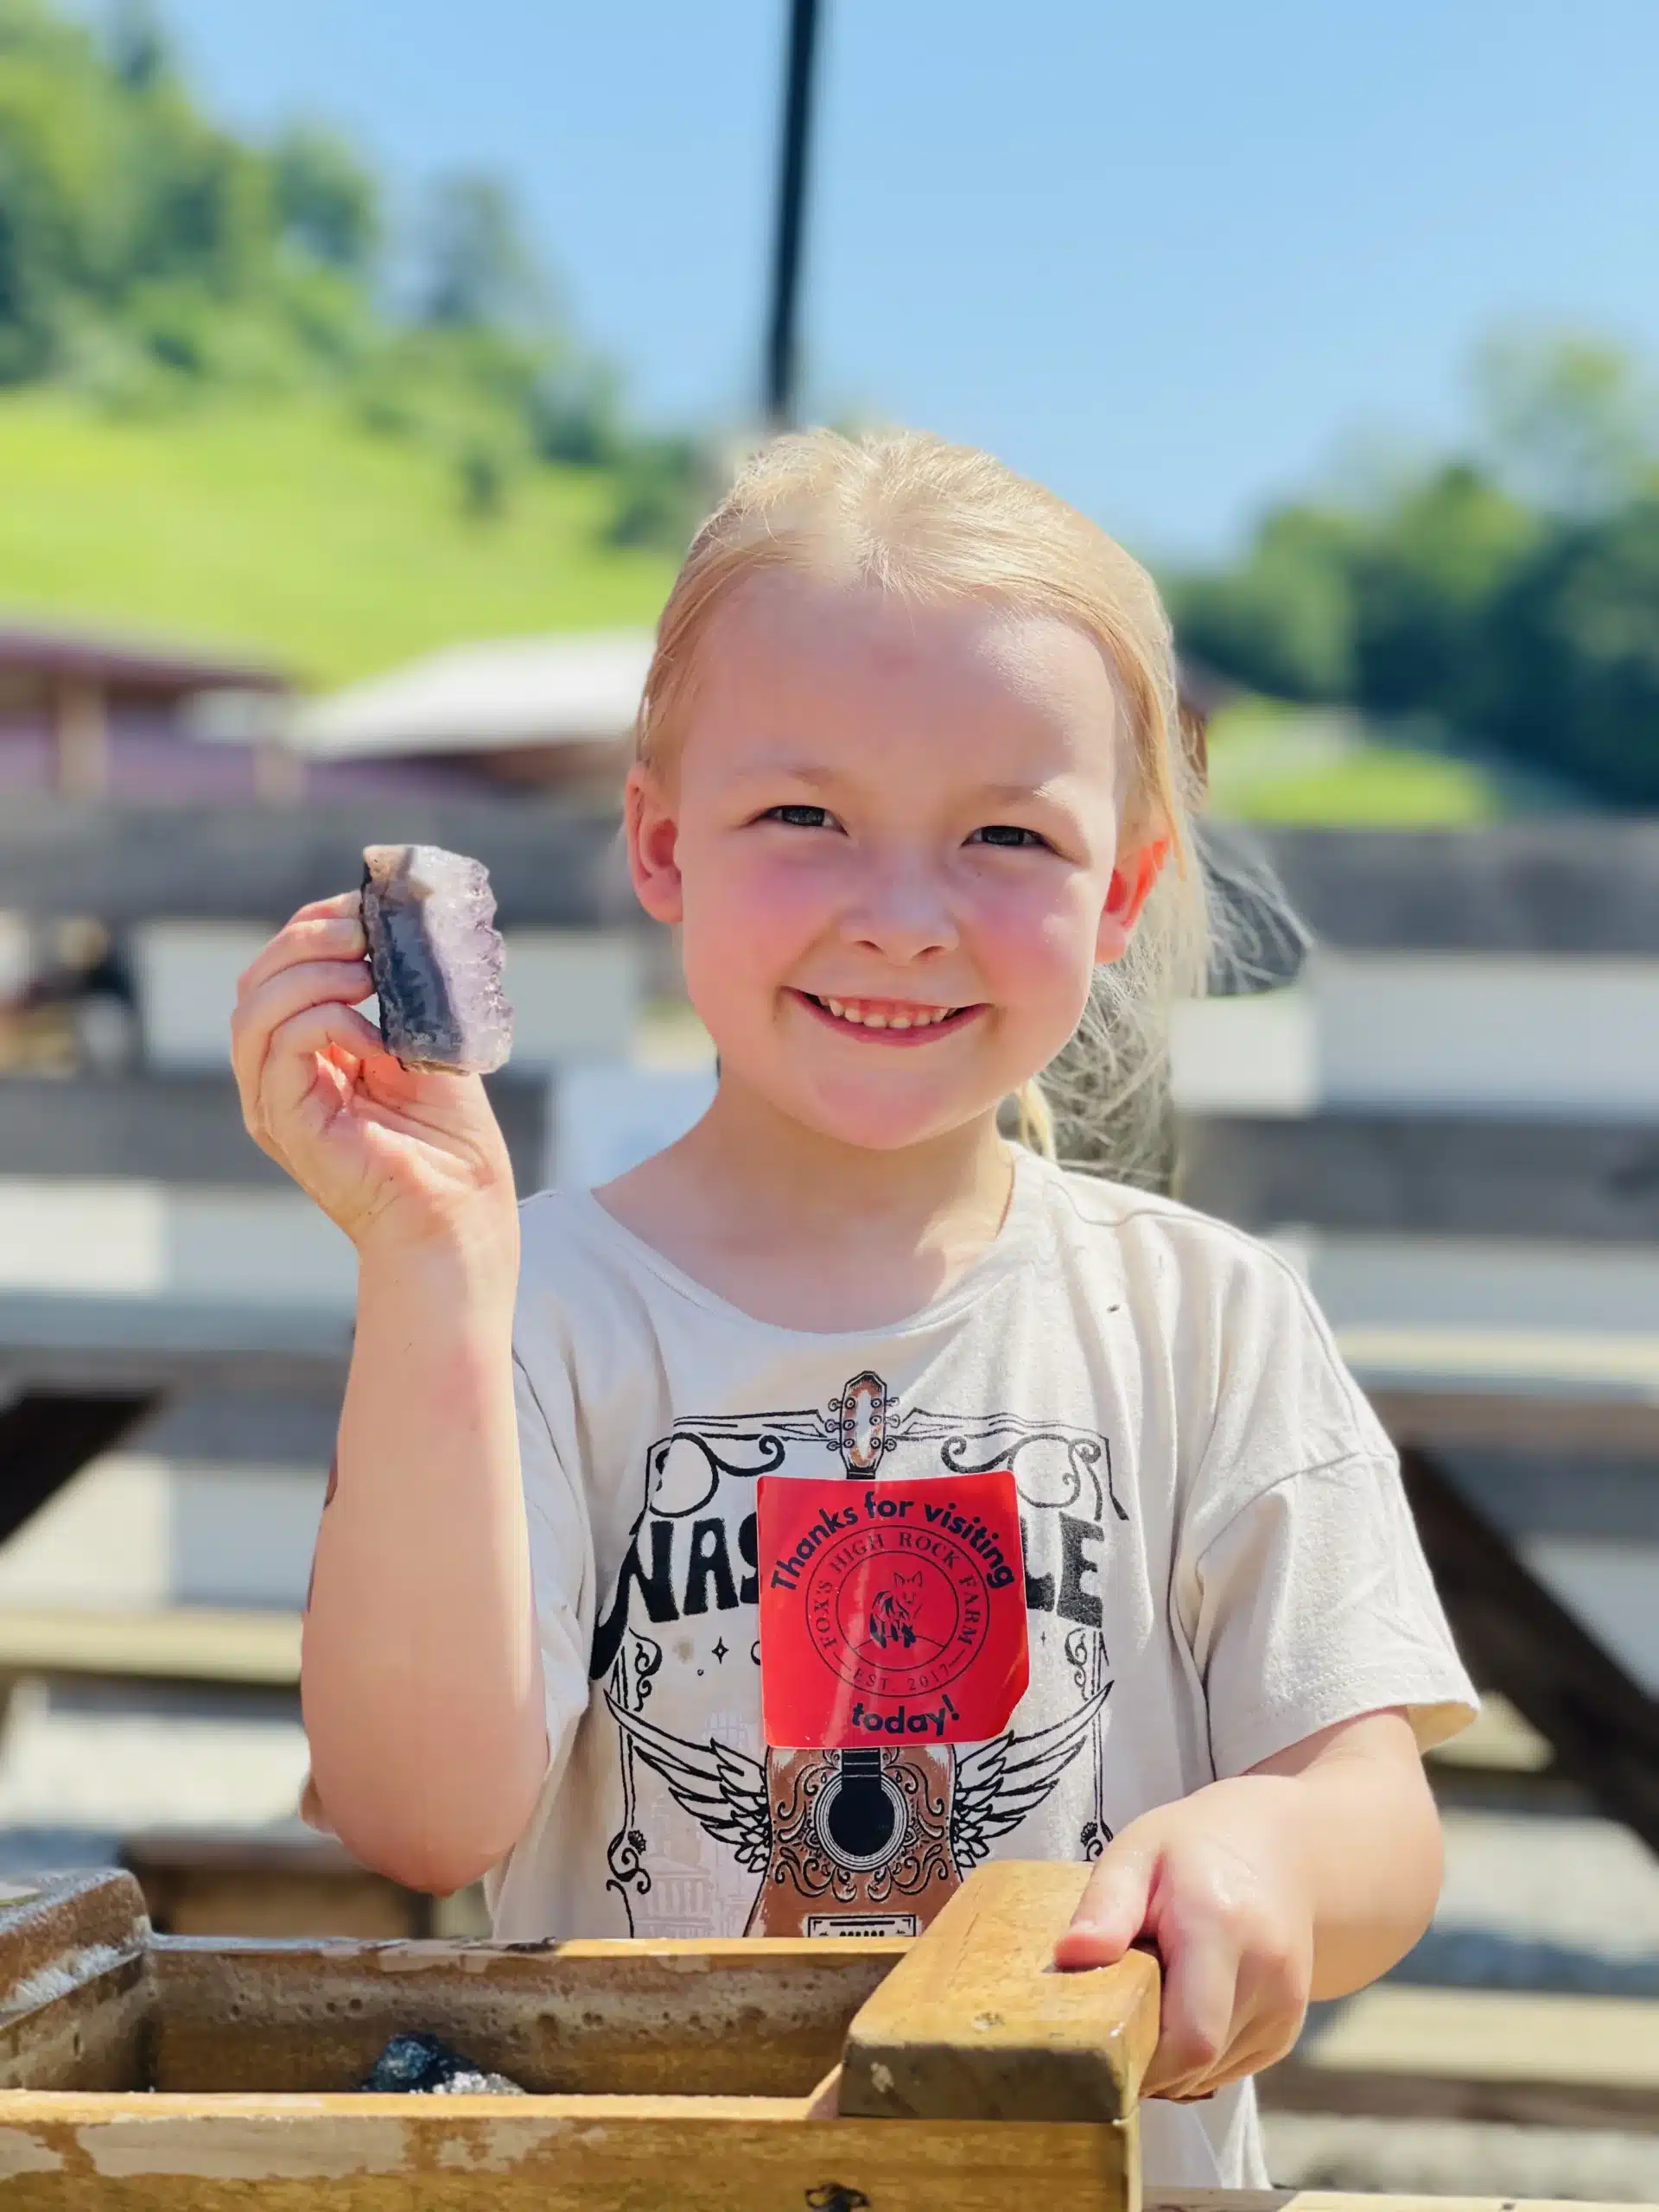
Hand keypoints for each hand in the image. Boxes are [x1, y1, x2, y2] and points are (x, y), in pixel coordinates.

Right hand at [231, 890, 517, 1257]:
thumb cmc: (452, 1142)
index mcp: (308, 1055)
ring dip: (312, 973)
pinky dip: (327, 1022)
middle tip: (366, 935)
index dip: (315, 927)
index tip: (368, 910)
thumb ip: (399, 993)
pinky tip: (375, 1039)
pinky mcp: (285, 1124)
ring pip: (254, 1008)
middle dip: (308, 939)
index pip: (281, 971)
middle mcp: (279, 1077)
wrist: (461, 1215)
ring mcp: (275, 1102)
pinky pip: (281, 1047)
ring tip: (367, 975)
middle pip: (256, 981)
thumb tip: (392, 925)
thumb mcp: (425, 1042)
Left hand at [1053, 1776, 1313, 2100]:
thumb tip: (1069, 1956)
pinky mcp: (1287, 2028)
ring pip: (1215, 2073)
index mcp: (1222, 1927)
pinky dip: (1198, 2060)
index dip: (1141, 2060)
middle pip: (1200, 2062)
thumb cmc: (1190, 1850)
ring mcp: (1286, 2006)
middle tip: (1111, 2031)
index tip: (1098, 2046)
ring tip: (1146, 2011)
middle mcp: (1267, 1973)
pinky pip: (1232, 2067)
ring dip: (1173, 2063)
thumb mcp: (1135, 1855)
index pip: (1190, 2037)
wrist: (1276, 1848)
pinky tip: (1179, 2014)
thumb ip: (1105, 1905)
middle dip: (1149, 2064)